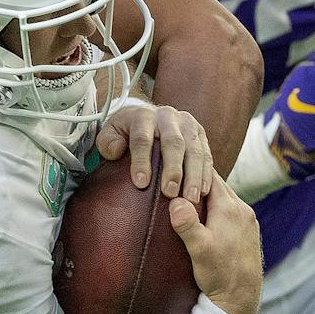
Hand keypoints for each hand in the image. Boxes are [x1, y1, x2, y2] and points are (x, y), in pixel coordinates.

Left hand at [95, 102, 214, 203]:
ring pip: (194, 150)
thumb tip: (116, 151)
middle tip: (169, 193)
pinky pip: (206, 154)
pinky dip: (206, 174)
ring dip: (194, 175)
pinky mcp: (200, 134)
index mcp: (143, 115)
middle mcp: (168, 116)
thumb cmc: (127, 132)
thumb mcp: (111, 133)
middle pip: (173, 143)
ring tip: (190, 198)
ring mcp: (187, 124)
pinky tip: (203, 191)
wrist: (149, 117)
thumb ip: (107, 142)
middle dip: (172, 169)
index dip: (141, 161)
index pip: (142, 138)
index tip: (141, 183)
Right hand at [169, 178, 261, 313]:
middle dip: (197, 178)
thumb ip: (187, 224)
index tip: (174, 162)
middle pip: (217, 184)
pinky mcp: (249, 231)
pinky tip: (206, 213)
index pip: (208, 175)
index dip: (190, 168)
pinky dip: (217, 205)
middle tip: (177, 172)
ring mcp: (248, 220)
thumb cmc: (219, 275)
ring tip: (187, 191)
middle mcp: (242, 209)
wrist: (241, 299)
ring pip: (225, 196)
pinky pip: (231, 208)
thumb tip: (175, 201)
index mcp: (228, 208)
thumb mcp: (199, 250)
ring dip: (208, 192)